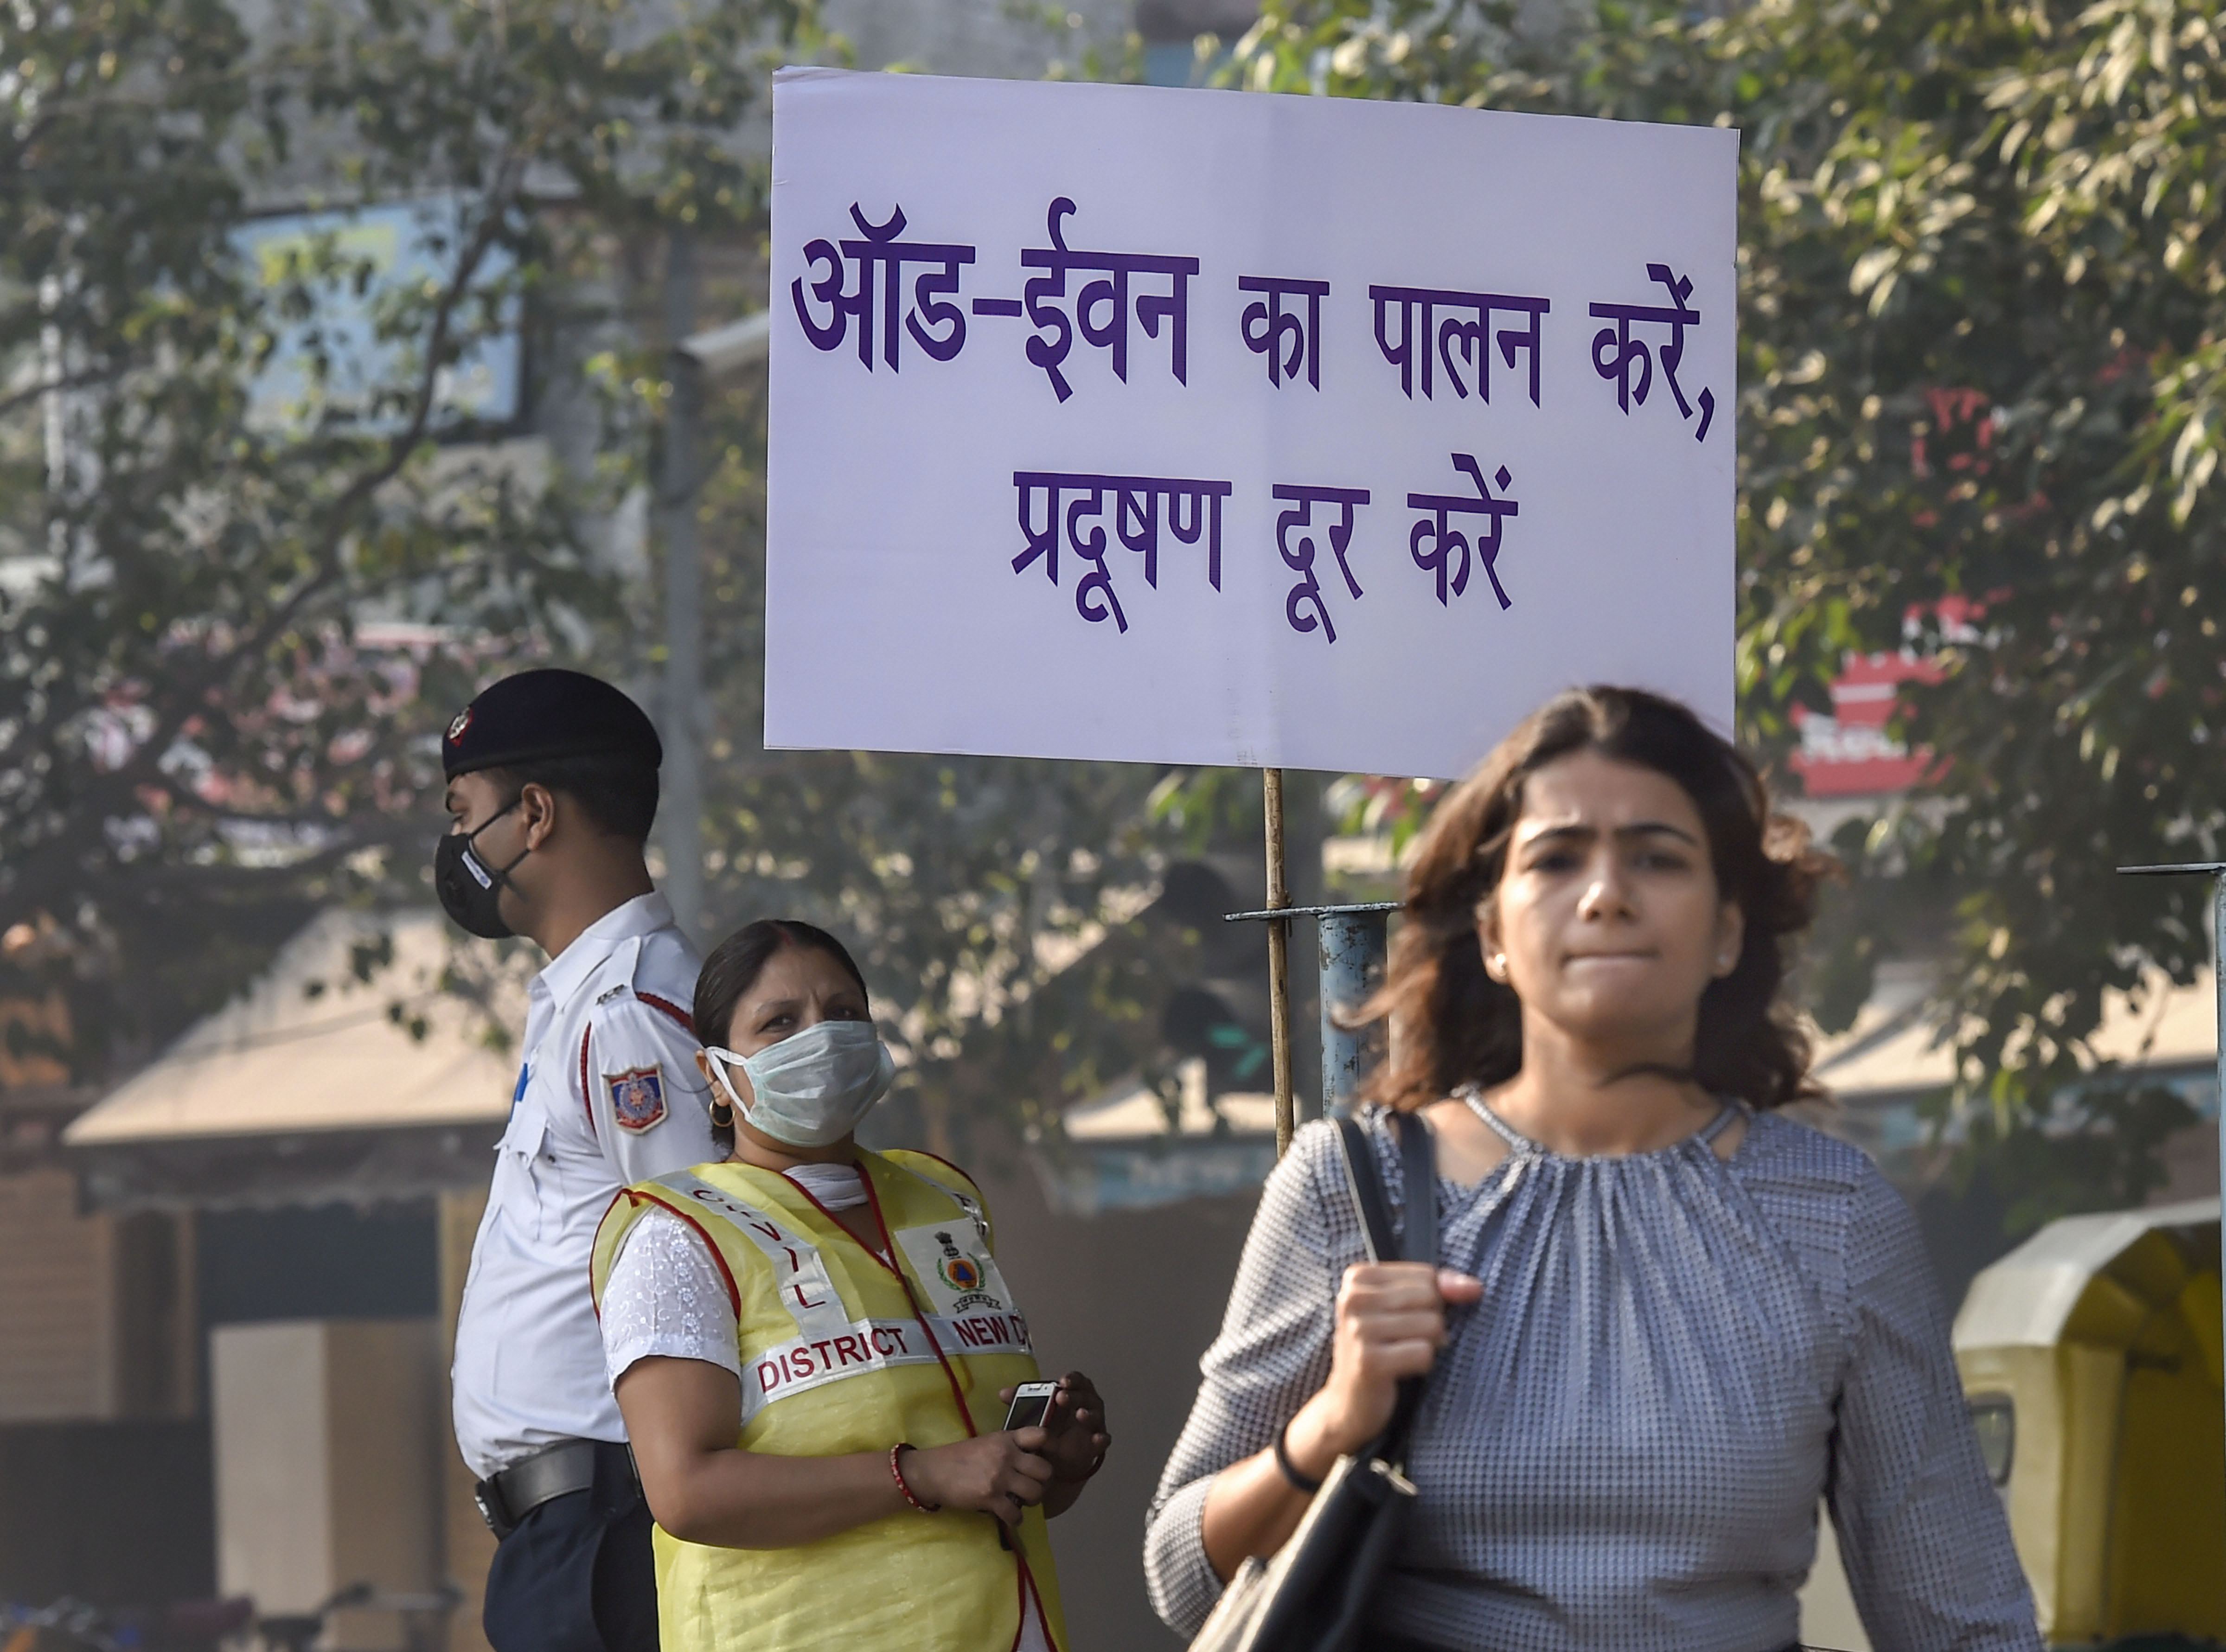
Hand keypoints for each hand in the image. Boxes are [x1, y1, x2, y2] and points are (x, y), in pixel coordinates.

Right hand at [900, 1434, 1053, 1525]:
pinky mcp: (990, 1498)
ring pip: (1035, 1492)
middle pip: (1045, 1470)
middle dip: (1043, 1482)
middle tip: (1033, 1486)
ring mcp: (999, 1477)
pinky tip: (1010, 1517)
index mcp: (1006, 1439)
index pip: (1040, 1435)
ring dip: (1032, 1501)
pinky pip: (1015, 1513)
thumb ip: (1008, 1447)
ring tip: (1022, 1501)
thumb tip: (1028, 1460)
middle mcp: (1007, 1455)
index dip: (1048, 1447)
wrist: (932, 1472)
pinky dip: (1016, 1519)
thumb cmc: (958, 1457)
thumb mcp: (986, 1442)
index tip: (1042, 1458)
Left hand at [1007, 1372, 1109, 1483]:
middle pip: (1085, 1396)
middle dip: (1075, 1395)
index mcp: (1073, 1393)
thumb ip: (1021, 1401)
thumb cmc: (1048, 1427)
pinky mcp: (1096, 1444)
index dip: (1072, 1379)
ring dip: (1089, 1414)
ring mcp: (1093, 1424)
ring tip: (1080, 1415)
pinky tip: (1096, 1438)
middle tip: (1062, 1397)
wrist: (1055, 1458)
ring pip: (1096, 1415)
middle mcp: (1087, 1405)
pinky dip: (1101, 1438)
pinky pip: (1103, 1440)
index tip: (1062, 1381)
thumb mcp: (1034, 1413)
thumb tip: (1002, 1393)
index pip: (1077, 1381)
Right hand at [1308, 1262, 1480, 1458]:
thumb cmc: (1382, 1348)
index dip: (1435, 1300)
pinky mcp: (1369, 1362)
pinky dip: (1422, 1365)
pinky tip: (1401, 1371)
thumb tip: (1475, 1287)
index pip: (1426, 1275)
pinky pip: (1424, 1353)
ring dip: (1428, 1346)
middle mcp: (1353, 1299)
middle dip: (1431, 1322)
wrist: (1349, 1402)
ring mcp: (1358, 1330)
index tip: (1414, 1317)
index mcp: (1358, 1278)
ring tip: (1403, 1354)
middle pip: (1430, 1297)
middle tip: (1406, 1340)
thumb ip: (1440, 1289)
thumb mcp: (1402, 1309)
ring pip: (1431, 1325)